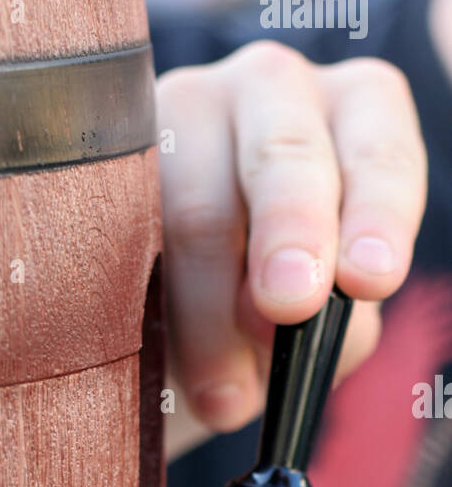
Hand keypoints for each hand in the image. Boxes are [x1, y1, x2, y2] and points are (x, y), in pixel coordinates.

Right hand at [157, 41, 427, 456]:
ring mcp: (182, 110)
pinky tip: (152, 357)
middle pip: (284, 154)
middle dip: (291, 232)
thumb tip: (275, 316)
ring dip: (209, 317)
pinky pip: (122, 233)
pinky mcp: (107, 157)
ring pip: (195, 211)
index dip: (378, 215)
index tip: (370, 279)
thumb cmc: (275, 304)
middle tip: (286, 306)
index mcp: (358, 113)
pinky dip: (141, 305)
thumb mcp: (322, 311)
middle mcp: (274, 89)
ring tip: (221, 397)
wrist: (183, 316)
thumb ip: (328, 316)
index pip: (379, 153)